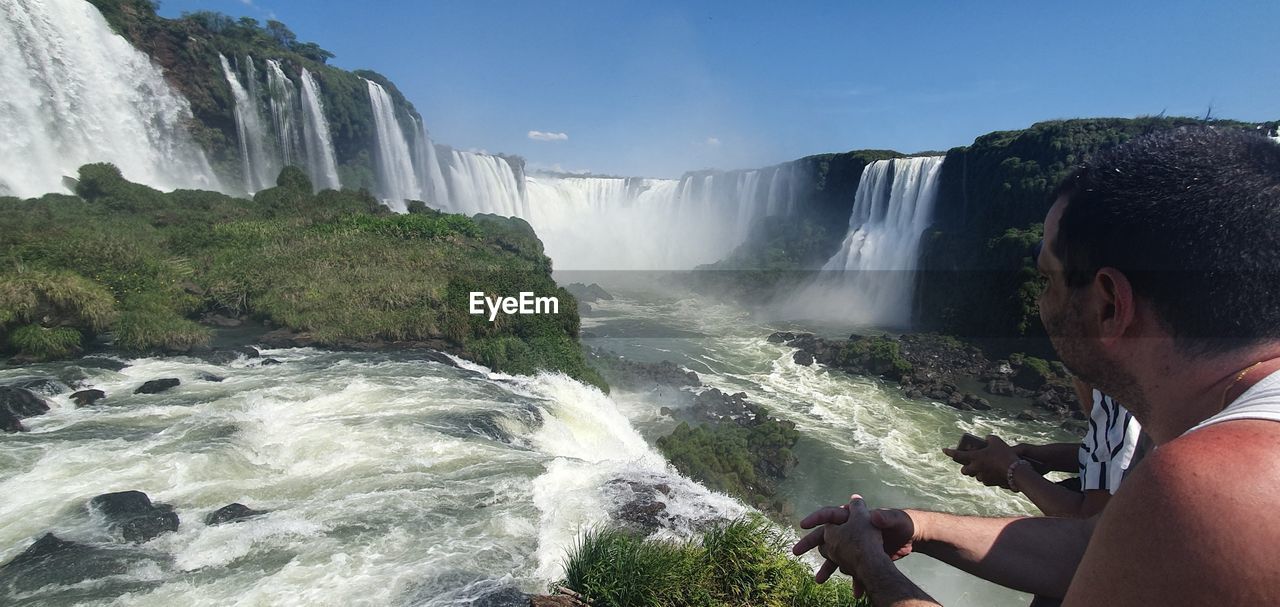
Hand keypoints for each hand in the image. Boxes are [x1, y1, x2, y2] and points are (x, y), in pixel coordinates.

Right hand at [793, 496, 916, 595]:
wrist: (913, 538)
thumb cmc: (905, 523)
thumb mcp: (897, 519)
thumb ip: (885, 518)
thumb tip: (874, 515)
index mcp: (855, 516)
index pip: (831, 514)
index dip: (816, 518)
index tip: (803, 525)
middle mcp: (852, 528)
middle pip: (826, 535)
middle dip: (811, 544)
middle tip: (796, 551)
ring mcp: (856, 543)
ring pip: (837, 556)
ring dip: (828, 568)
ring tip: (818, 580)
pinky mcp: (864, 556)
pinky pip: (853, 569)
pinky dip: (854, 580)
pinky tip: (856, 592)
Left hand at [943, 434, 1019, 487]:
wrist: (1015, 471)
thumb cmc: (1005, 454)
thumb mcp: (997, 441)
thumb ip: (989, 439)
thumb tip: (986, 439)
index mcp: (974, 457)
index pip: (957, 455)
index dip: (950, 452)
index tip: (944, 450)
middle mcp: (975, 468)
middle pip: (964, 470)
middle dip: (965, 467)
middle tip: (970, 463)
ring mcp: (982, 477)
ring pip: (975, 476)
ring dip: (977, 472)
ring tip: (984, 467)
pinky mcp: (989, 483)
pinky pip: (984, 480)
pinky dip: (986, 476)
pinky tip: (993, 472)